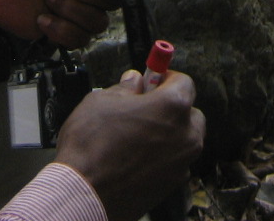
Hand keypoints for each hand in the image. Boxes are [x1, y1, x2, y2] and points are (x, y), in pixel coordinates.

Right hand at [54, 70, 204, 220]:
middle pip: (190, 113)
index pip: (184, 82)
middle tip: (143, 109)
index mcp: (173, 107)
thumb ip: (124, 88)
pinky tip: (136, 158)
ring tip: (137, 136)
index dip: (165, 78)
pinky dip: (162, 158)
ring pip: (184, 140)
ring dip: (168, 134)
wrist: (83, 195)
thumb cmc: (91, 148)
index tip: (152, 81)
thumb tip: (133, 82)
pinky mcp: (173, 185)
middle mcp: (185, 135)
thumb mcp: (101, 101)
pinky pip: (174, 163)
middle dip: (171, 109)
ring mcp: (182, 163)